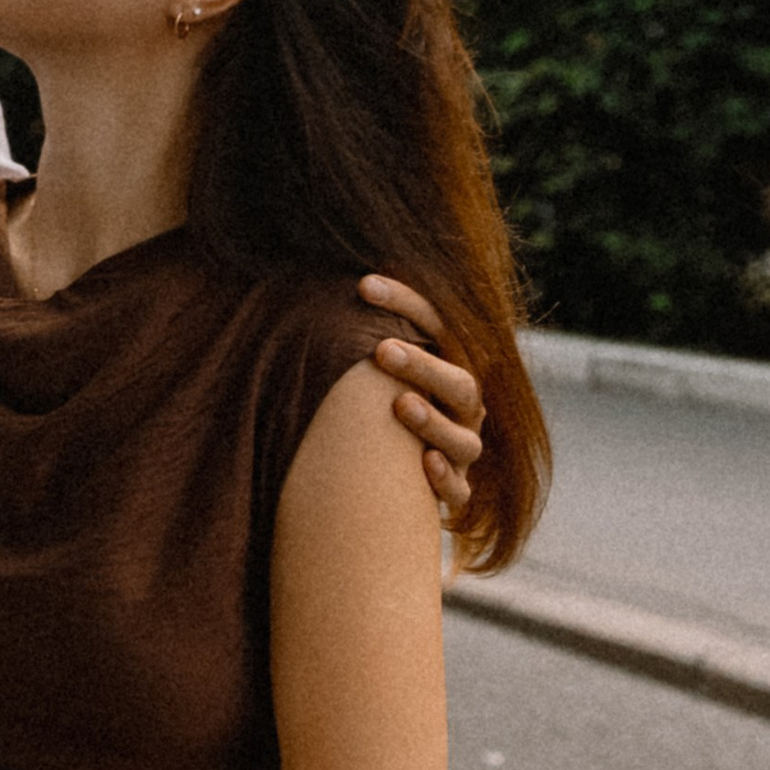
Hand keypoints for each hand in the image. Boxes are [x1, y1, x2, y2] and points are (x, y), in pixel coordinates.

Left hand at [360, 274, 484, 527]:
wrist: (384, 475)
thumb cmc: (371, 404)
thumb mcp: (369, 365)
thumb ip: (354, 332)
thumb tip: (305, 276)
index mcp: (446, 367)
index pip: (438, 327)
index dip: (406, 304)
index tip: (363, 285)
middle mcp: (463, 410)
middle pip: (460, 383)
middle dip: (423, 365)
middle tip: (382, 349)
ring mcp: (461, 452)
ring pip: (464, 440)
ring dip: (434, 421)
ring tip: (401, 404)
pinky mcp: (455, 493)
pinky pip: (459, 492)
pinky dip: (445, 480)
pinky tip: (423, 464)